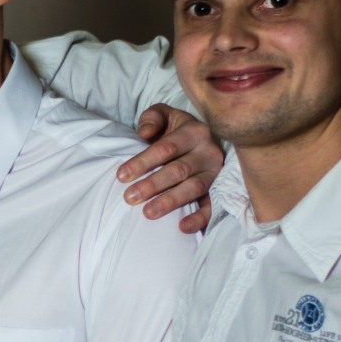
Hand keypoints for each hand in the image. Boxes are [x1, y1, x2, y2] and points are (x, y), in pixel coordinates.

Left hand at [116, 102, 220, 233]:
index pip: (165, 148)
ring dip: (170, 202)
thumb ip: (152, 118)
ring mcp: (215, 172)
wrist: (202, 138)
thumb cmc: (175, 128)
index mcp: (194, 132)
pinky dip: (199, 217)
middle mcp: (208, 151)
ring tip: (148, 213)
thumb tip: (144, 133)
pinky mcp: (219, 189)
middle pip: (178, 170)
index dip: (142, 162)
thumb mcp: (164, 114)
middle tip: (129, 197)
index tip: (121, 176)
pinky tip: (182, 227)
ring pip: (194, 188)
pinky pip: (211, 205)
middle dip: (152, 185)